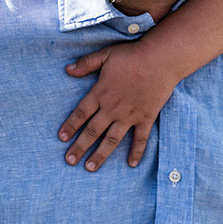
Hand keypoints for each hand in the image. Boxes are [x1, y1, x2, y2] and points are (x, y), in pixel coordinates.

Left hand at [58, 41, 177, 170]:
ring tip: (90, 168)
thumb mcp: (105, 55)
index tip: (61, 138)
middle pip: (92, 131)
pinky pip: (140, 139)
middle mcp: (112, 108)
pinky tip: (131, 164)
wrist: (161, 60)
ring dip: (100, 154)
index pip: (81, 113)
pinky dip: (136, 152)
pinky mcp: (146, 118)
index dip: (70, 126)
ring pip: (112, 139)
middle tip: (70, 160)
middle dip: (80, 147)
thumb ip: (86, 64)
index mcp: (100, 93)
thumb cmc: (132, 56)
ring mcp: (130, 115)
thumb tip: (67, 70)